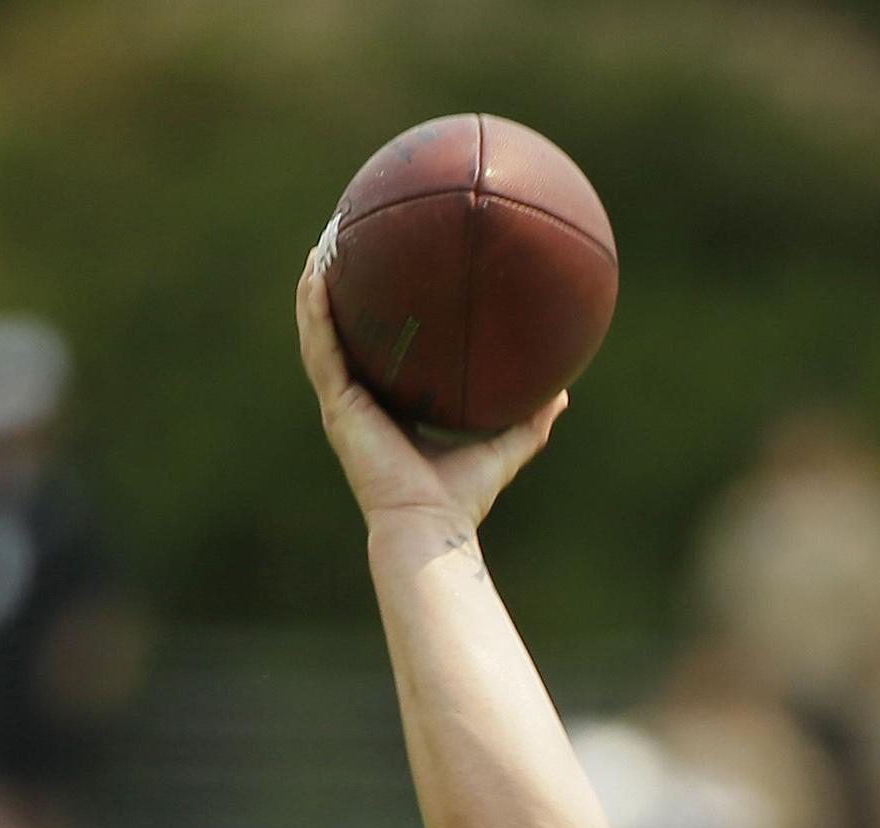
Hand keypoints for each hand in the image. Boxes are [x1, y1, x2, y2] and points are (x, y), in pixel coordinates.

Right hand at [295, 256, 564, 539]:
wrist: (432, 527)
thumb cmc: (462, 500)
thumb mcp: (503, 448)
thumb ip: (531, 421)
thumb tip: (564, 392)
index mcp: (389, 414)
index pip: (378, 360)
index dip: (376, 324)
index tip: (385, 283)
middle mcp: (360, 406)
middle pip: (341, 340)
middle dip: (338, 296)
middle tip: (343, 249)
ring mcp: (343, 406)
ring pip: (320, 337)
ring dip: (314, 292)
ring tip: (320, 248)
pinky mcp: (338, 407)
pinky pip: (321, 349)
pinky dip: (315, 313)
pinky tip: (317, 276)